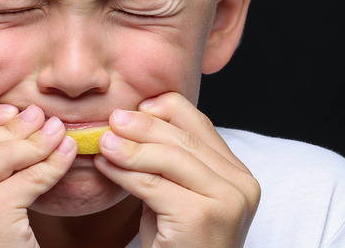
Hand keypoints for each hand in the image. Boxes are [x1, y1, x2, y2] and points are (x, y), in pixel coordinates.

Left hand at [94, 93, 259, 247]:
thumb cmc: (178, 244)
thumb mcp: (176, 194)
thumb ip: (166, 163)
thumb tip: (129, 123)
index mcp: (238, 173)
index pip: (200, 124)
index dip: (164, 111)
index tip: (132, 110)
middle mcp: (241, 184)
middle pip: (183, 138)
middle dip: (142, 125)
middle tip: (111, 120)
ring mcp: (226, 200)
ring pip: (169, 158)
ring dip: (129, 148)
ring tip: (103, 142)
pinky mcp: (202, 216)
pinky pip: (154, 185)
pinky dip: (125, 172)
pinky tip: (106, 167)